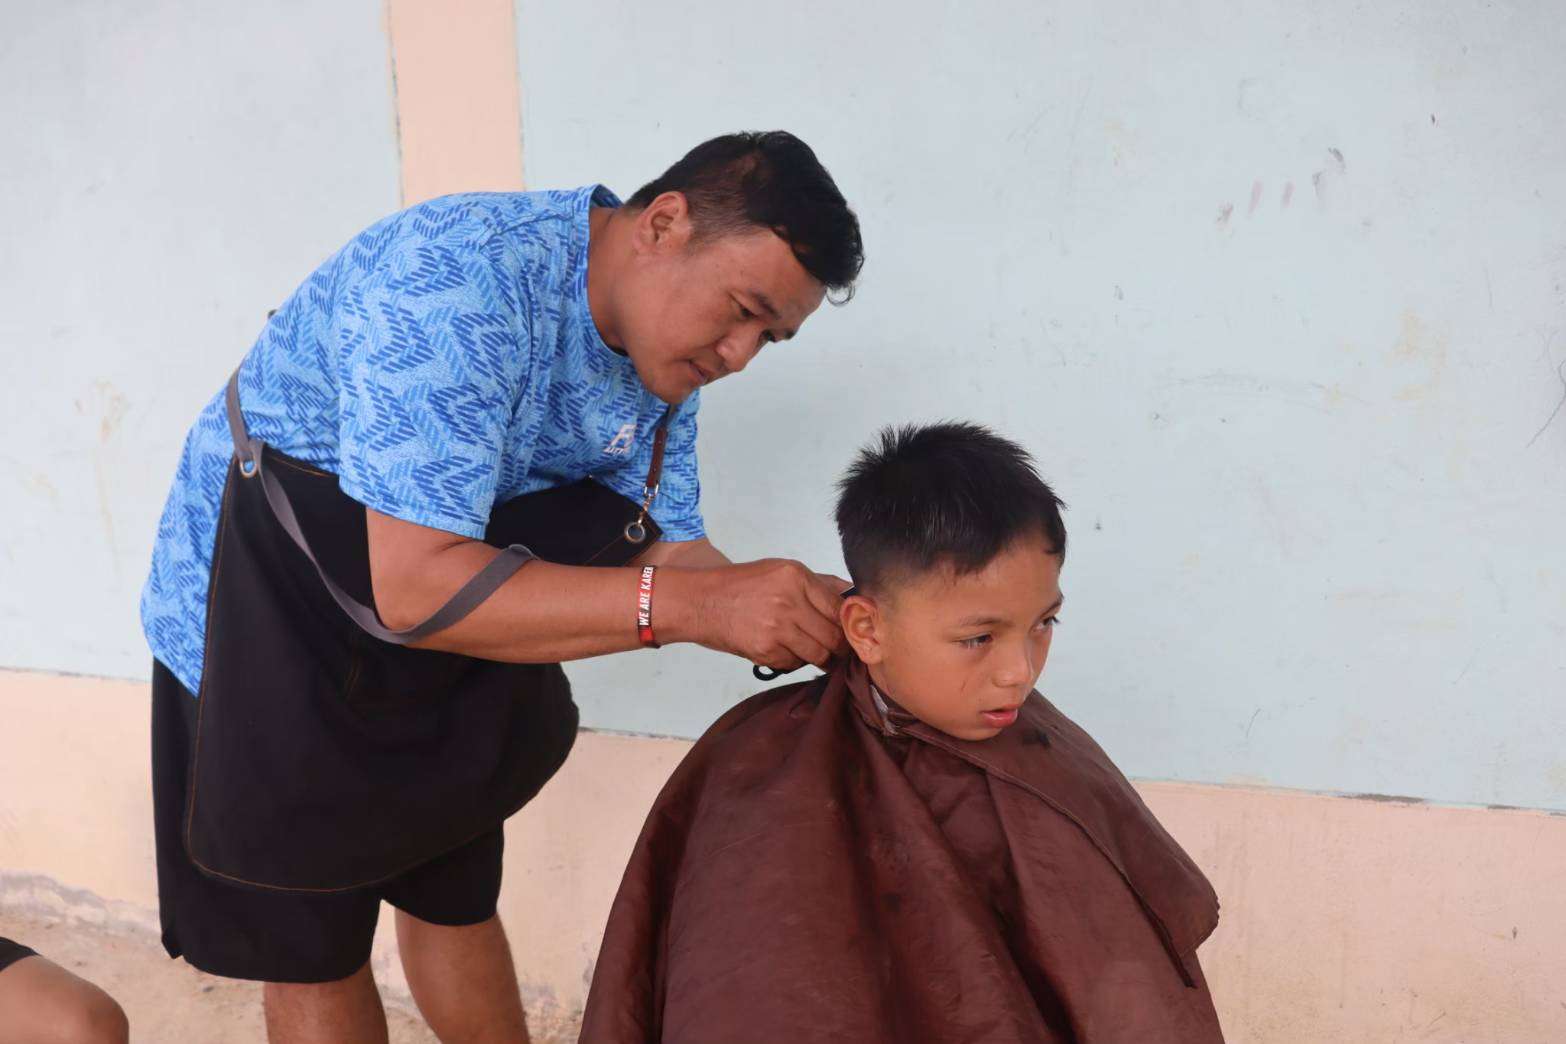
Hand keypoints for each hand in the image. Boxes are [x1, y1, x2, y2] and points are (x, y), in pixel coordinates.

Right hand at [668, 559, 850, 670]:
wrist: (698, 601)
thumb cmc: (739, 586)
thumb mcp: (779, 570)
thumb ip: (818, 583)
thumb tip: (852, 596)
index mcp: (796, 576)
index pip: (840, 607)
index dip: (850, 625)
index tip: (852, 632)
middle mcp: (789, 600)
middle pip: (834, 635)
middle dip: (840, 647)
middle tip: (839, 650)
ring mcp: (777, 627)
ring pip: (819, 654)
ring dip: (821, 658)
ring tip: (815, 653)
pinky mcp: (765, 649)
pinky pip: (795, 663)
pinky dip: (795, 661)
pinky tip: (785, 650)